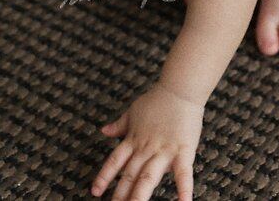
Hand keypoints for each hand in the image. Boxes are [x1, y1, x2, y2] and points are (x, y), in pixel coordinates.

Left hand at [92, 83, 203, 199]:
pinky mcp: (183, 150)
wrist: (180, 88)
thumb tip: (103, 131)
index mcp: (134, 139)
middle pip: (130, 175)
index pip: (115, 161)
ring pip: (148, 177)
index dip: (104, 176)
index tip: (95, 192)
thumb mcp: (133, 111)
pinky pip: (183, 173)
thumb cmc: (157, 99)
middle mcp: (146, 147)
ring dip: (139, 196)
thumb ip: (119, 125)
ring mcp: (164, 150)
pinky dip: (184, 189)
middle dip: (121, 194)